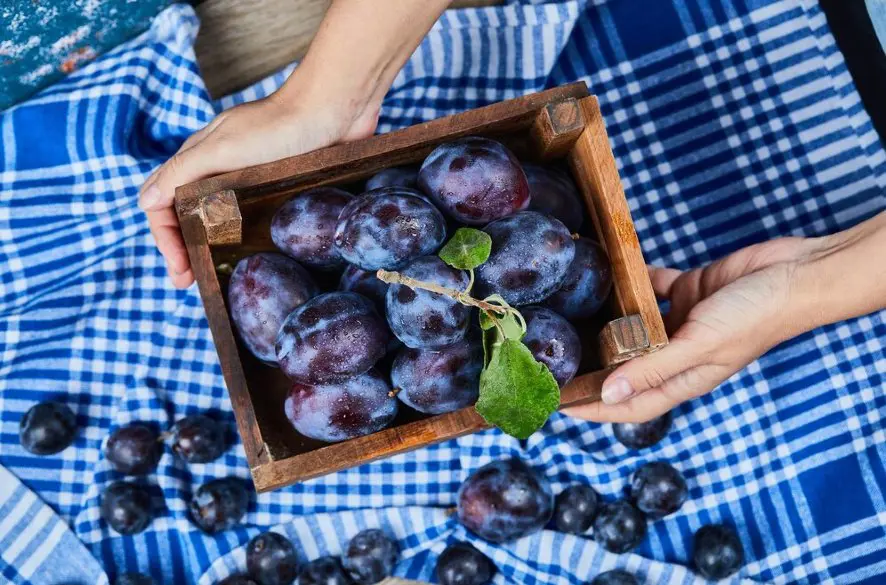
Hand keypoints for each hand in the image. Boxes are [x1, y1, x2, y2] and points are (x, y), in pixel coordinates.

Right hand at [139, 90, 378, 287]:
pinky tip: (249, 257)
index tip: (180, 270)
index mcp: (198, 160)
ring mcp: (249, 181)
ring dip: (209, 248)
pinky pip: (252, 219)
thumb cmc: (279, 125)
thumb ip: (183, 172)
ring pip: (218, 220)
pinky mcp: (278, 188)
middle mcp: (219, 172)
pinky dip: (242, 239)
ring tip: (214, 276)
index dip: (165, 239)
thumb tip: (146, 201)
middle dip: (182, 250)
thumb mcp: (224, 148)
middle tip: (189, 283)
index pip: (163, 204)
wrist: (335, 110)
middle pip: (186, 216)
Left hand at [564, 236, 821, 422]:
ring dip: (611, 324)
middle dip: (595, 369)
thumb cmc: (756, 316)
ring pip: (638, 327)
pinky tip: (612, 274)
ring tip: (573, 318)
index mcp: (686, 378)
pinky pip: (654, 289)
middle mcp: (682, 354)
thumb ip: (653, 368)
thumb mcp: (699, 345)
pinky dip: (636, 283)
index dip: (596, 409)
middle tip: (556, 362)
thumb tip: (610, 395)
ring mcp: (686, 322)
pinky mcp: (692, 291)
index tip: (559, 406)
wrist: (796, 274)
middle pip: (629, 368)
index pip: (631, 404)